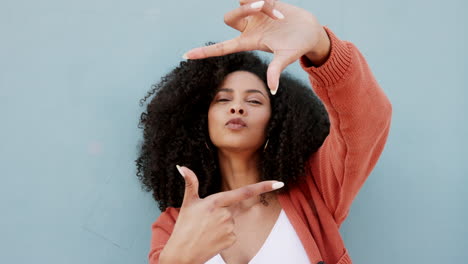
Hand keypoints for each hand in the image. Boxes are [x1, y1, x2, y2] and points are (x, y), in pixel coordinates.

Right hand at [160, 165, 283, 263]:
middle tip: (204, 222)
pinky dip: (224, 235)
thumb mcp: (188, 203)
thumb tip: (181, 167)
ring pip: (231, 221)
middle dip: (221, 213)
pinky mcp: (232, 239)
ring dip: (221, 224)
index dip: (263, 186)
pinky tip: (212, 239)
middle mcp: (225, 214)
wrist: (182, 254)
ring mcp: (230, 228)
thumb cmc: (184, 227)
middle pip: (231, 209)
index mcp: (215, 202)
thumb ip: (190, 183)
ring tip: (205, 231)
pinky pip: (232, 233)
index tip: (279, 182)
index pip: (244, 192)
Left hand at [182, 0, 329, 93]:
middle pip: (228, 18)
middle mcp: (248, 28)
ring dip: (256, 3)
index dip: (204, 52)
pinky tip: (278, 6)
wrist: (310, 30)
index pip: (221, 48)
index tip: (186, 55)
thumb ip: (276, 71)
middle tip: (262, 6)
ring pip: (241, 3)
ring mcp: (254, 14)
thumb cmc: (298, 47)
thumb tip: (273, 90)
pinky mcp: (263, 2)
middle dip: (242, 12)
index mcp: (249, 42)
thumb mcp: (286, 58)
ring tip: (278, 13)